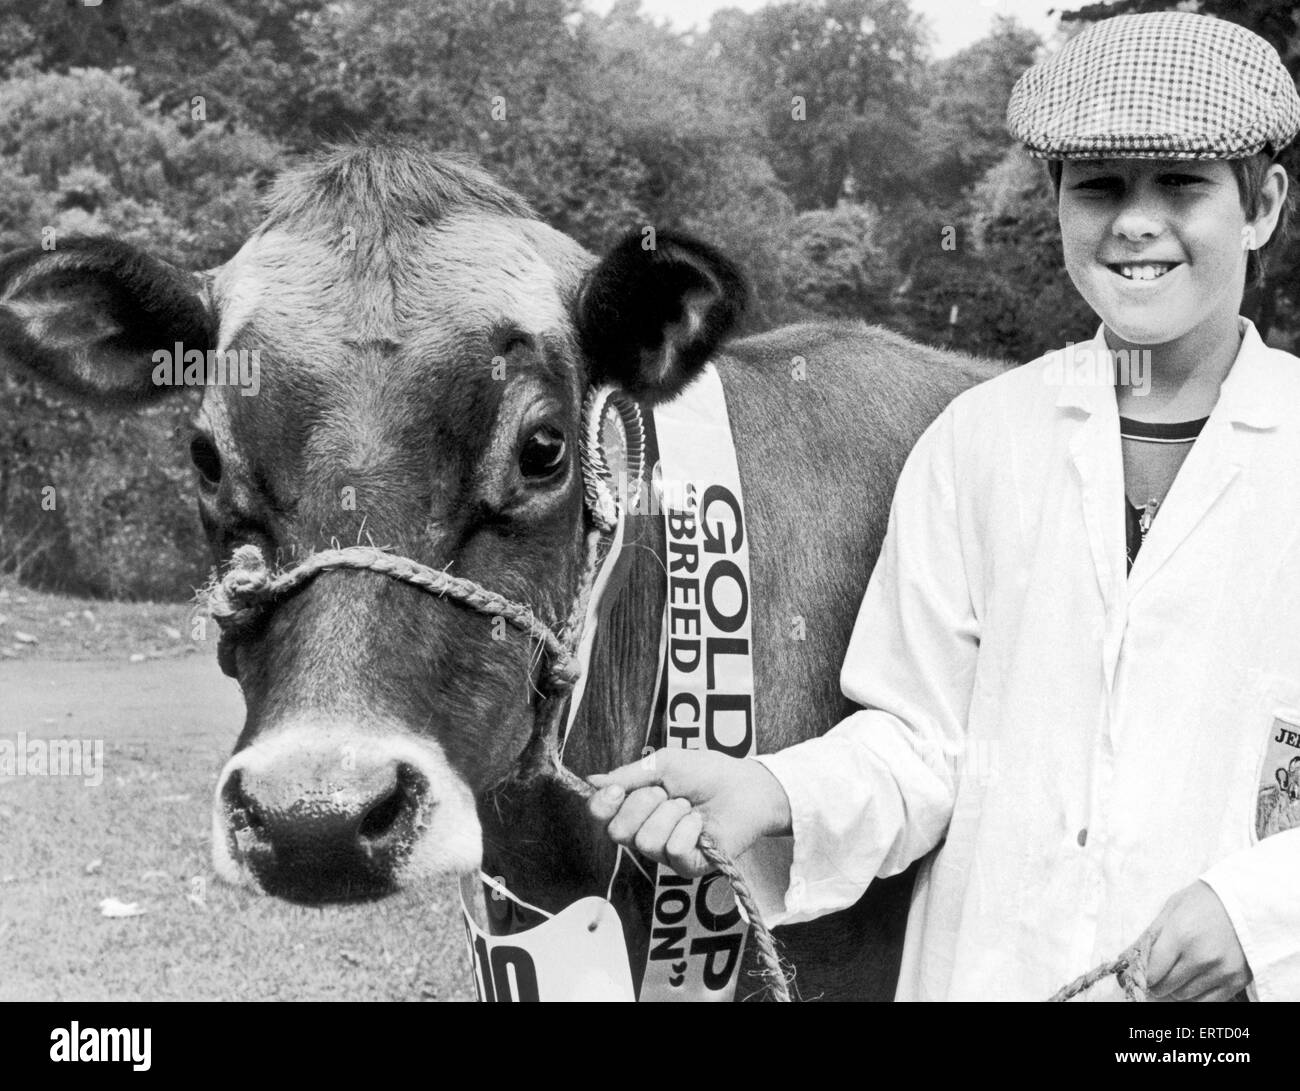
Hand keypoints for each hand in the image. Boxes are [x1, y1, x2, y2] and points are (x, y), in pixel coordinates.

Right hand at [587, 749, 792, 877]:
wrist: (745, 785)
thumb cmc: (707, 773)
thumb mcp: (662, 764)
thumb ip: (627, 776)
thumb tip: (592, 781)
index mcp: (635, 809)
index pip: (600, 816)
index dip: (602, 804)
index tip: (618, 789)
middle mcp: (645, 834)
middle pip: (618, 831)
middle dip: (643, 803)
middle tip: (669, 793)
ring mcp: (666, 854)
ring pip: (646, 840)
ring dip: (671, 814)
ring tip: (689, 807)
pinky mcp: (688, 866)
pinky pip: (674, 850)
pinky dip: (689, 828)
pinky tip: (701, 823)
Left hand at [1143, 881, 1251, 1001]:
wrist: (1248, 900)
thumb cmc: (1205, 900)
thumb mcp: (1172, 908)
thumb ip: (1150, 936)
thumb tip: (1127, 959)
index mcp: (1180, 935)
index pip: (1152, 972)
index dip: (1143, 975)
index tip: (1142, 972)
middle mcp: (1201, 957)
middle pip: (1166, 987)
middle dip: (1157, 982)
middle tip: (1158, 973)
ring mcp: (1221, 971)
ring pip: (1185, 996)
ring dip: (1176, 988)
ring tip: (1178, 972)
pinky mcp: (1237, 980)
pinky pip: (1208, 1002)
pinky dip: (1196, 995)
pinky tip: (1193, 981)